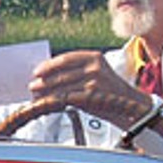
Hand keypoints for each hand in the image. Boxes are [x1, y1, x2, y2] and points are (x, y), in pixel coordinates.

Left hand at [27, 50, 146, 124]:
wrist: (130, 105)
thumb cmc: (109, 91)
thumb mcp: (96, 74)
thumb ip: (76, 71)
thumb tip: (50, 75)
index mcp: (94, 57)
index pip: (66, 58)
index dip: (49, 65)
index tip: (37, 72)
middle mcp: (95, 67)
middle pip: (62, 73)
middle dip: (44, 81)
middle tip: (33, 86)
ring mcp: (94, 82)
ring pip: (63, 87)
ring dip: (47, 92)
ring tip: (37, 96)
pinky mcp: (92, 96)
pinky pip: (68, 98)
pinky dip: (56, 101)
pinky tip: (49, 103)